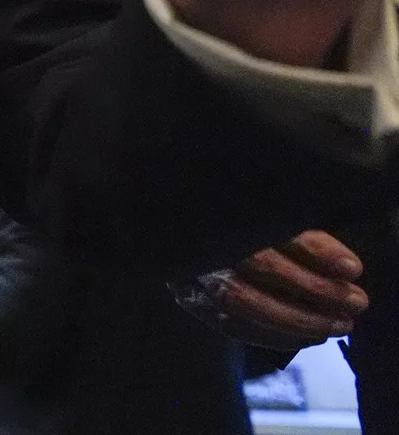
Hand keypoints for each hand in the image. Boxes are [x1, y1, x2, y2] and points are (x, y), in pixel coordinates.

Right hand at [194, 230, 368, 351]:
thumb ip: (303, 237)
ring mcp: (193, 270)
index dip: (314, 249)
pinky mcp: (191, 298)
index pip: (273, 228)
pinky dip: (272, 336)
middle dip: (314, 290)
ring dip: (297, 320)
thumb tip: (344, 269)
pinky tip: (305, 337)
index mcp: (231, 210)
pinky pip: (230, 324)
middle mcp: (208, 238)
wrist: (192, 240)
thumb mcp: (273, 221)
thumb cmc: (246, 229)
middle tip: (356, 303)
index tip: (352, 268)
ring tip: (337, 326)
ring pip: (242, 301)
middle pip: (260, 265)